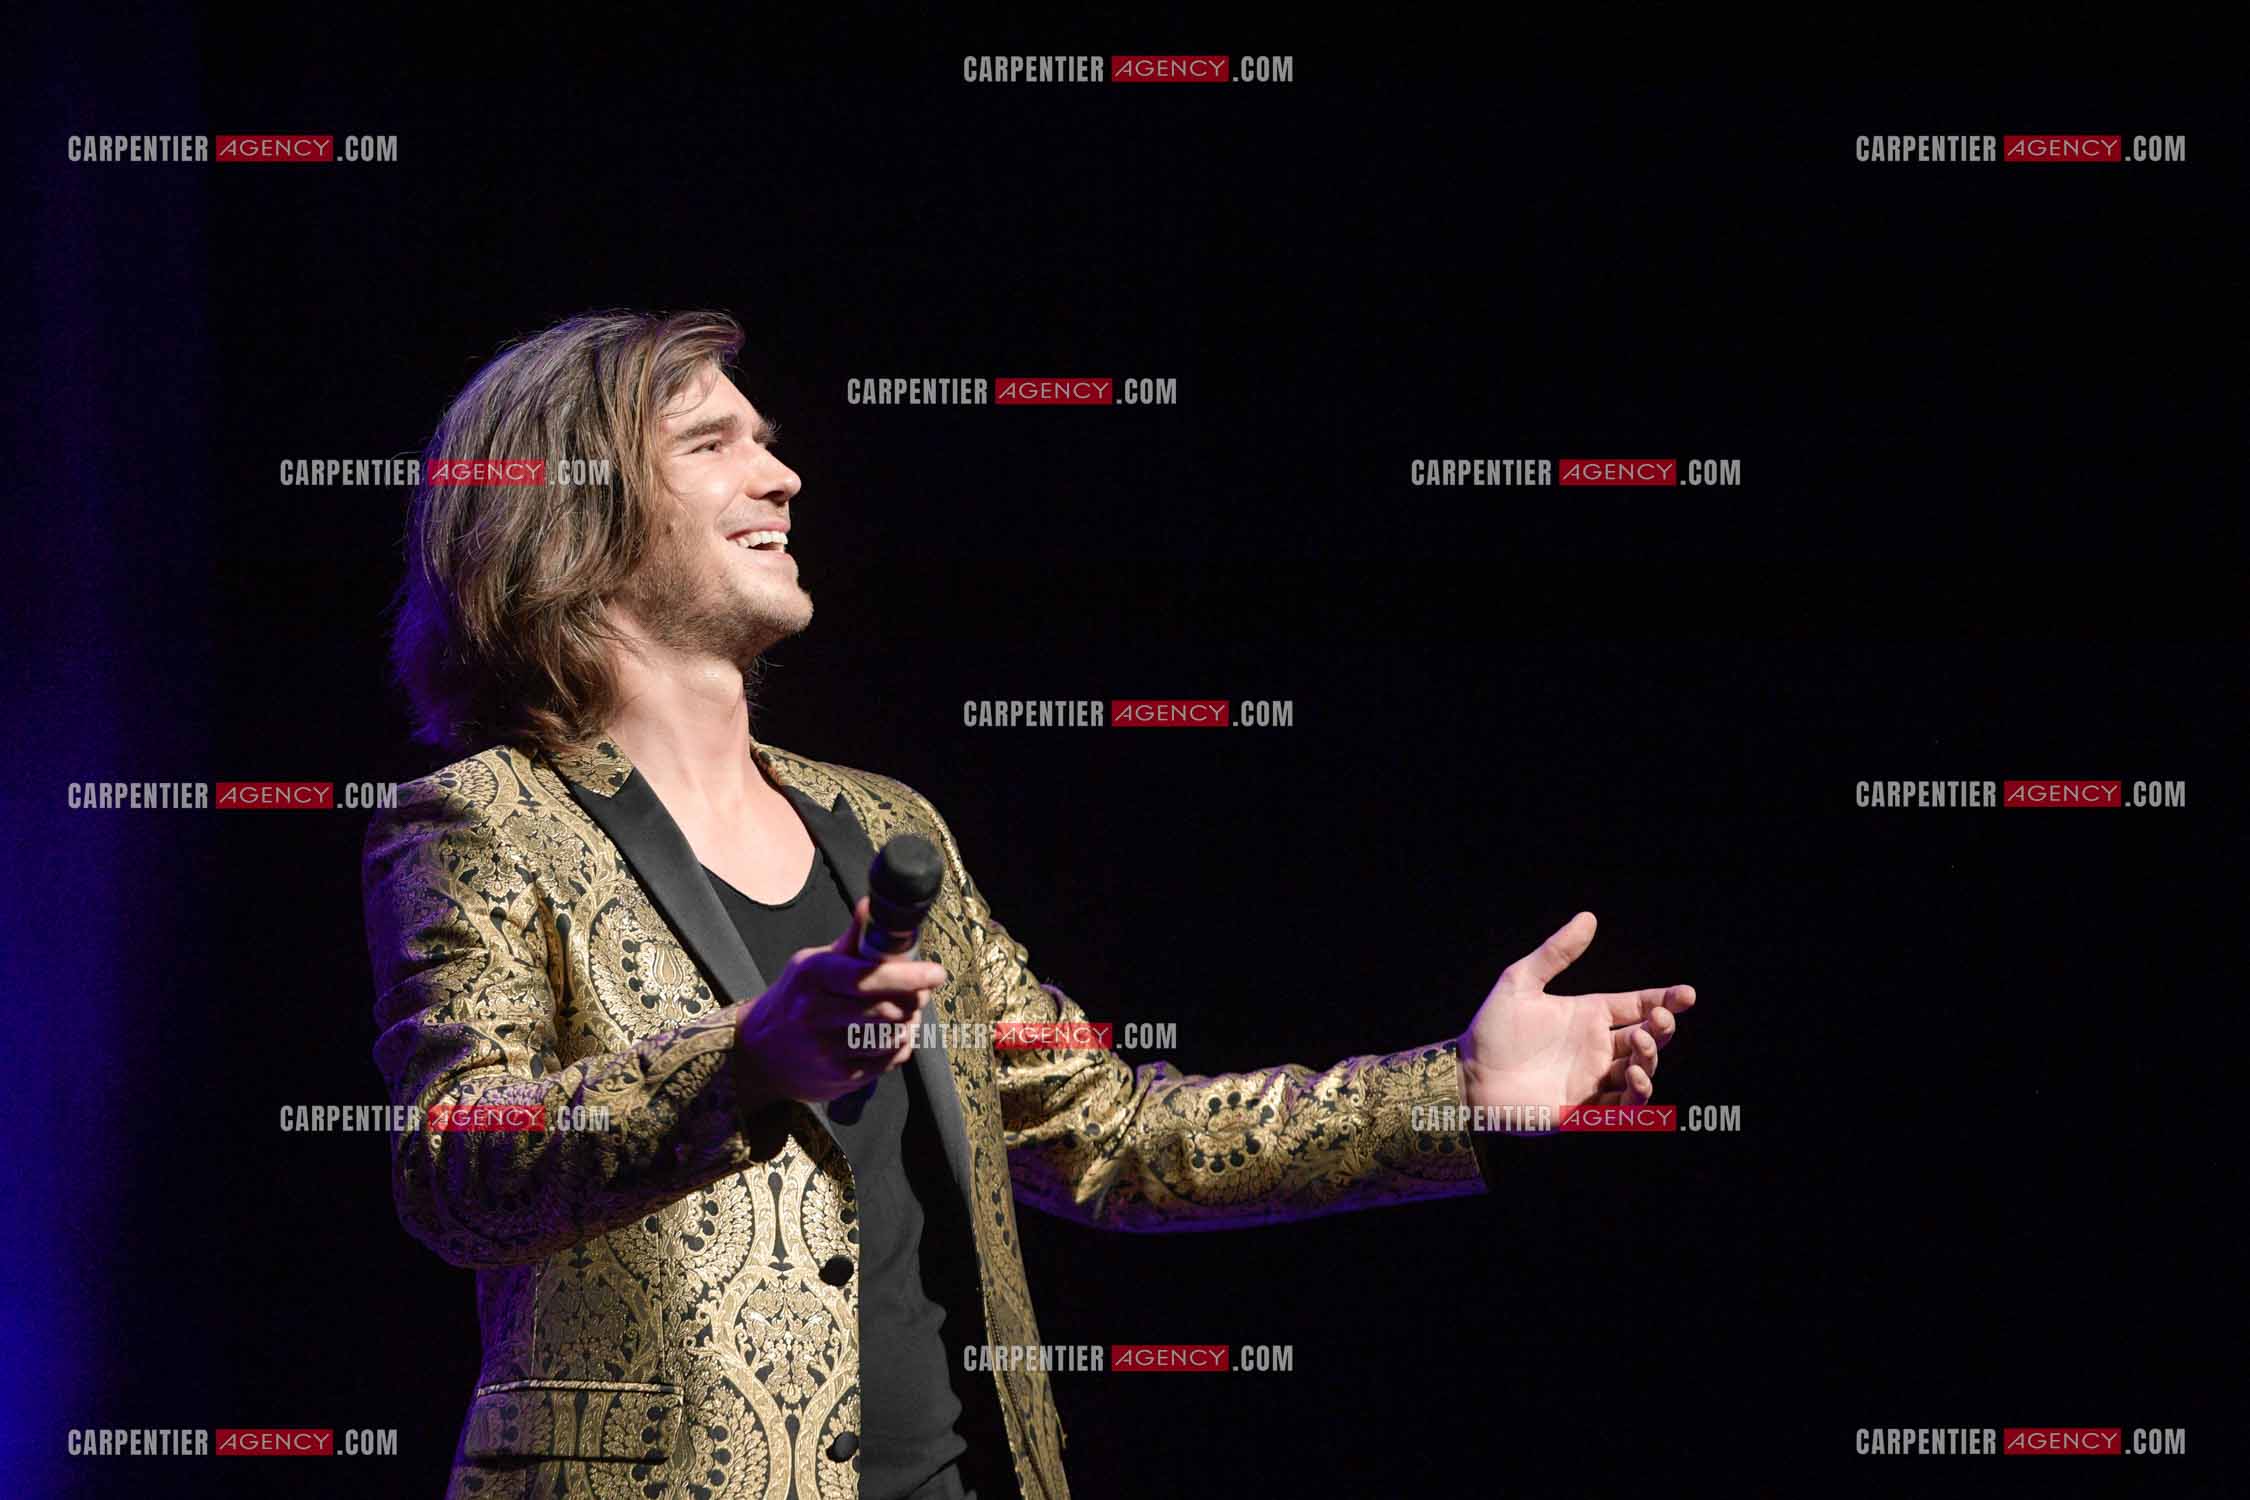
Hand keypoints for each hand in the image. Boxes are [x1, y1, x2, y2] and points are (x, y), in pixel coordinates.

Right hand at [731, 895, 947, 1105]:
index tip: (936, 973)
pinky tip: (890, 1036)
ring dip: (909, 1023)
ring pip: (893, 1035)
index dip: (910, 976)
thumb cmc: (795, 999)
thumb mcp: (813, 964)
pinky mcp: (838, 1077)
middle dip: (915, 1000)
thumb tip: (872, 905)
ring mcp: (826, 1049)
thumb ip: (851, 940)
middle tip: (921, 993)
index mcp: (813, 976)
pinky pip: (888, 1060)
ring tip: (904, 1014)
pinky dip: (899, 1046)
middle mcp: (815, 1013)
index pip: (869, 977)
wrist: (757, 1054)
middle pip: (888, 1008)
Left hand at [1457, 912, 1695, 1128]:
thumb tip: (1588, 917)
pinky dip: (1637, 1093)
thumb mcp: (1520, 982)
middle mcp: (1596, 1047)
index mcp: (1588, 1015)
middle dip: (1662, 1028)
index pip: (1637, 1005)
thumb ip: (1555, 953)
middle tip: (1662, 1018)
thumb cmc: (1491, 1029)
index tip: (1686, 994)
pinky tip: (1634, 1076)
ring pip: (1641, 1070)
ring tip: (1642, 1044)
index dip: (1664, 1000)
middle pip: (1647, 1037)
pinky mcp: (1584, 1108)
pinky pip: (1623, 1106)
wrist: (1467, 1077)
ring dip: (1651, 1058)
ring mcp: (1593, 1078)